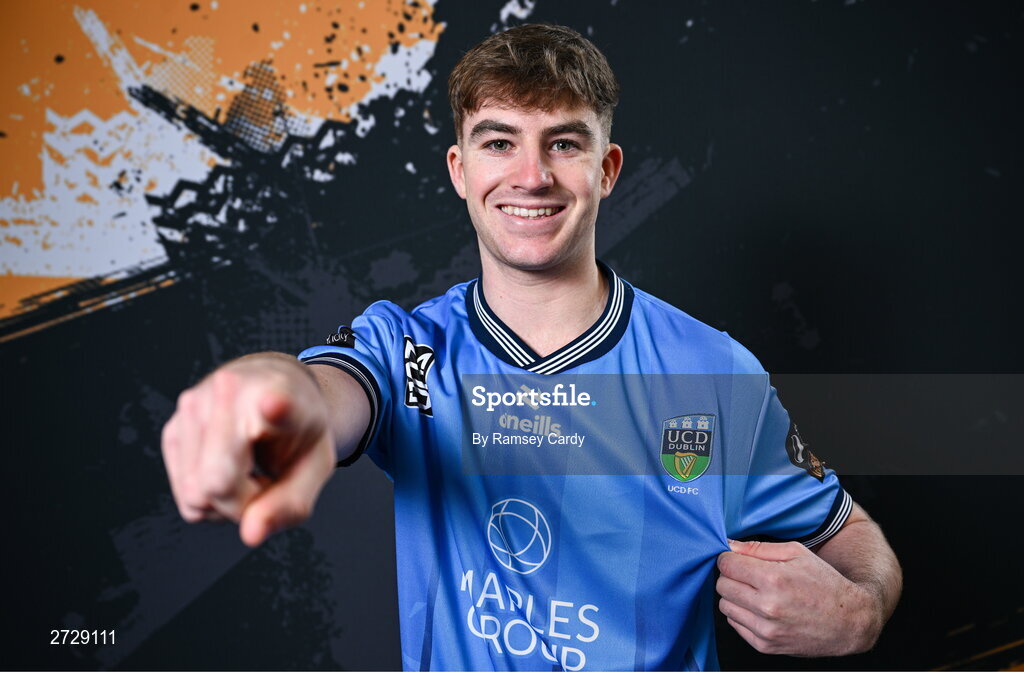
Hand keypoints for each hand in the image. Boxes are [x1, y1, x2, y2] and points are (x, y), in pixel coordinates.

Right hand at [161, 357, 336, 546]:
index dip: (275, 407)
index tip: (273, 403)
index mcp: (282, 394)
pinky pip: (187, 497)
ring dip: (228, 500)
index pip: (275, 403)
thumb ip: (290, 504)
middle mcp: (229, 391)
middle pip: (217, 484)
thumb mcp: (314, 467)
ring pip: (196, 497)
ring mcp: (193, 407)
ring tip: (249, 468)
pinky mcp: (171, 429)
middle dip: (244, 503)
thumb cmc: (297, 430)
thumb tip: (250, 535)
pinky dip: (209, 497)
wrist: (274, 391)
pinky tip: (227, 468)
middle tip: (267, 481)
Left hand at [716, 539, 879, 655]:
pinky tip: (761, 609)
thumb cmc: (824, 582)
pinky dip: (742, 615)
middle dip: (731, 576)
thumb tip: (728, 546)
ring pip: (725, 605)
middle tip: (749, 575)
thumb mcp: (796, 553)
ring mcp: (766, 629)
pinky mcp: (765, 646)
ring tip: (756, 592)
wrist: (849, 621)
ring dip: (735, 596)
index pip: (726, 564)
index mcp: (774, 579)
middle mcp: (767, 606)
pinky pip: (735, 624)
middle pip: (722, 585)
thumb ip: (758, 548)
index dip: (729, 559)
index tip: (737, 560)